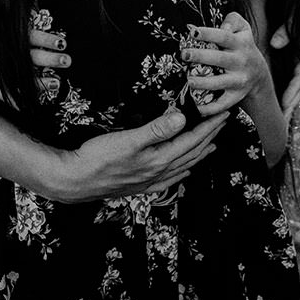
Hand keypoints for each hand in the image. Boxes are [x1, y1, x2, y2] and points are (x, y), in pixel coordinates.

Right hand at [0, 0, 71, 98]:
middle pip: (32, 57)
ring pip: (22, 78)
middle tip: (67, 60)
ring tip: (57, 84)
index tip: (62, 42)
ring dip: (41, 82)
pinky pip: (3, 94)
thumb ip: (6, 3)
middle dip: (52, 60)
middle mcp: (2, 53)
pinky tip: (30, 106)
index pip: (32, 36)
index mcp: (4, 35)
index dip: (49, 39)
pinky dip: (16, 101)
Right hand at [45, 111, 228, 202]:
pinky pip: (170, 178)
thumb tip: (182, 119)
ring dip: (199, 153)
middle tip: (223, 123)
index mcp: (159, 160)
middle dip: (210, 137)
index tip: (223, 114)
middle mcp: (159, 172)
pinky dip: (182, 170)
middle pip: (192, 152)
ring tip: (212, 145)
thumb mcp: (128, 139)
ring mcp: (150, 180)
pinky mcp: (140, 185)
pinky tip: (183, 170)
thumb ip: (156, 130)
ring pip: (184, 165)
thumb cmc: (98, 158)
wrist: (75, 181)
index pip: (192, 140)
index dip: (209, 126)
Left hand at [181, 12, 272, 115]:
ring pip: (220, 82)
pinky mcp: (236, 96)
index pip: (224, 36)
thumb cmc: (242, 46)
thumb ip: (233, 20)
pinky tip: (195, 107)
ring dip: (203, 83)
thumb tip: (223, 26)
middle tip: (184, 54)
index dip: (208, 33)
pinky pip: (222, 104)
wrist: (258, 74)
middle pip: (219, 59)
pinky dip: (209, 108)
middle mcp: (241, 62)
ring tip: (189, 80)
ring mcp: (239, 80)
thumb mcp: (243, 29)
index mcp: (241, 43)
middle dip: (201, 56)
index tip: (192, 32)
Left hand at [267, 23, 299, 122]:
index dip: (293, 91)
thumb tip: (275, 44)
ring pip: (297, 85)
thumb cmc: (299, 8)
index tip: (285, 104)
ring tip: (281, 118)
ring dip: (290, 100)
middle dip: (292, 102)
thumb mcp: (294, 16)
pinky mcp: (293, 60)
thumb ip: (286, 30)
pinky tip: (279, 103)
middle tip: (283, 119)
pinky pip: (290, 79)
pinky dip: (286, 91)